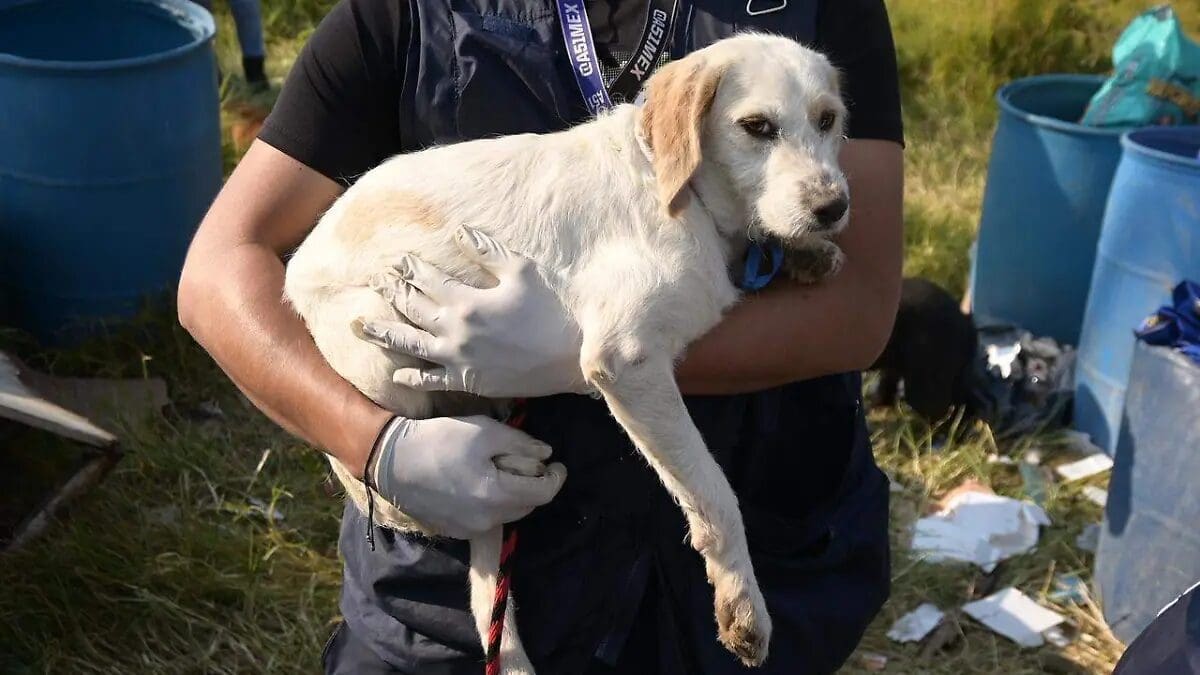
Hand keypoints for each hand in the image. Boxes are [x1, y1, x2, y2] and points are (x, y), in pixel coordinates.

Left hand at [357, 227, 590, 396]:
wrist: (571, 357)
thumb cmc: (550, 309)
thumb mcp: (521, 271)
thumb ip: (486, 251)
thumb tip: (459, 231)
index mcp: (466, 301)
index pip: (427, 279)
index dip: (409, 268)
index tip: (396, 260)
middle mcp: (454, 330)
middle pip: (412, 308)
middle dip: (391, 292)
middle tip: (374, 282)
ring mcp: (458, 359)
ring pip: (410, 344)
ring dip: (383, 334)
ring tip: (359, 327)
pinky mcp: (469, 380)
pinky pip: (432, 380)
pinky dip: (412, 377)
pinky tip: (397, 374)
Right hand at [370, 415, 566, 538]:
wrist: (390, 460)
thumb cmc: (439, 440)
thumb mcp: (484, 431)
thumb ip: (521, 443)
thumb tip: (546, 454)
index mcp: (497, 494)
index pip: (543, 494)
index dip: (556, 478)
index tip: (558, 464)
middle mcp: (486, 519)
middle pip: (527, 505)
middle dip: (534, 485)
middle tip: (527, 463)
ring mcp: (468, 528)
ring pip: (506, 513)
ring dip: (513, 495)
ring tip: (502, 471)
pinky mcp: (454, 530)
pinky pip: (485, 518)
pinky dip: (491, 503)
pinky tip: (478, 483)